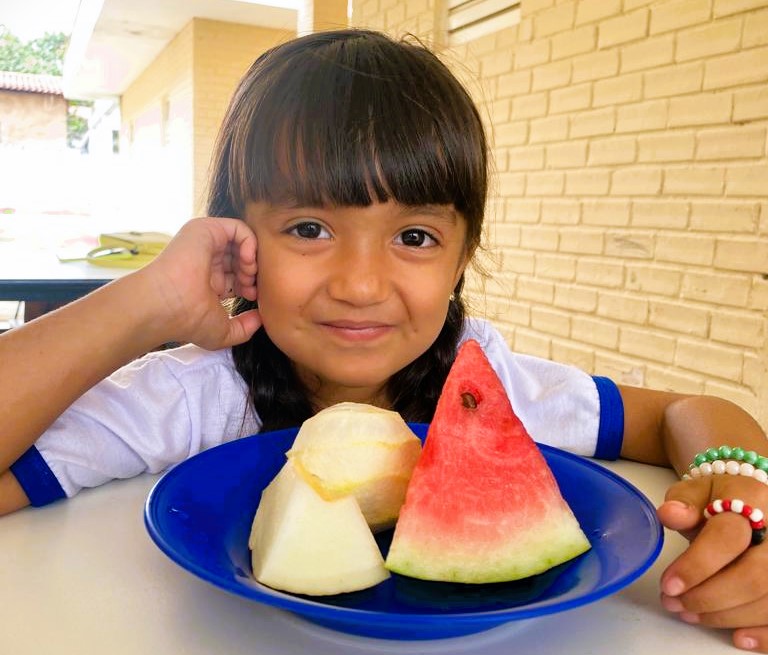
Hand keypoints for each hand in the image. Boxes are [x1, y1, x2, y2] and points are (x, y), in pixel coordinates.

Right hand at [138, 217, 260, 349]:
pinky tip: (247, 261)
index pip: (237, 275)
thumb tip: (261, 318)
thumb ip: (245, 328)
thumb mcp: (223, 332)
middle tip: (251, 287)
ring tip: (248, 275)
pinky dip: (250, 242)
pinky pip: (237, 227)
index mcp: (208, 281)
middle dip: (252, 272)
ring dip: (252, 258)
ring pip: (241, 242)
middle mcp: (206, 261)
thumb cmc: (187, 321)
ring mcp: (205, 245)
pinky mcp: (205, 230)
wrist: (166, 305)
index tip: (252, 297)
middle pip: (241, 258)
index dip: (250, 284)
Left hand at [658, 474, 767, 650]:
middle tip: (674, 603)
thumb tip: (670, 514)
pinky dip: (764, 633)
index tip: (669, 585)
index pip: (728, 537)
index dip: (697, 565)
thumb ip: (683, 503)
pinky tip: (738, 636)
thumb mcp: (696, 491)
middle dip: (708, 597)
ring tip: (689, 613)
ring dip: (726, 616)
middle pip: (754, 576)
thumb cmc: (717, 499)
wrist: (748, 500)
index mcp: (753, 499)